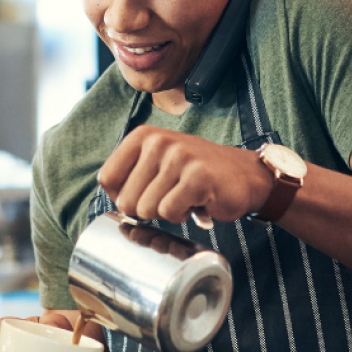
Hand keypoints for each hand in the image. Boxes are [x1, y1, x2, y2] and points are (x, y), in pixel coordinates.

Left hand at [99, 125, 272, 224]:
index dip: (122, 197)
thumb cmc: (195, 174)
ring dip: (166, 212)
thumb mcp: (156, 164)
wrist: (244, 175)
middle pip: (125, 200)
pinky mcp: (197, 177)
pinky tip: (196, 202)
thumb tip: (113, 202)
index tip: (144, 193)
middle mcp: (158, 141)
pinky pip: (169, 212)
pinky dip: (182, 215)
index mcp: (142, 136)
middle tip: (170, 197)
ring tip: (184, 197)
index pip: (107, 179)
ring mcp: (179, 157)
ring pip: (146, 209)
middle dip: (146, 209)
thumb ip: (129, 175)